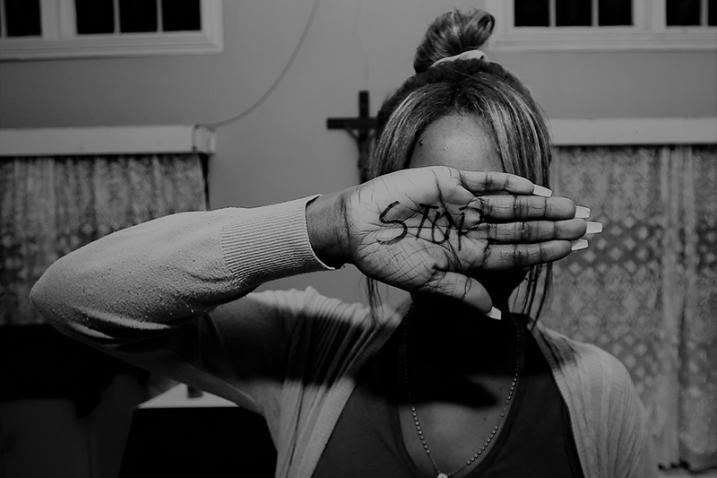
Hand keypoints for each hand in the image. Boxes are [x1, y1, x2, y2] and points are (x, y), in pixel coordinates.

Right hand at [338, 166, 586, 312]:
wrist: (356, 226)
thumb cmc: (387, 257)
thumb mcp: (427, 281)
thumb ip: (463, 292)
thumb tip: (496, 317)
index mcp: (467, 255)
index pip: (516, 253)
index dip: (547, 252)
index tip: (576, 250)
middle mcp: (470, 229)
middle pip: (522, 228)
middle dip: (556, 228)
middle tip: (591, 225)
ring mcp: (461, 204)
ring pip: (511, 205)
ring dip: (541, 207)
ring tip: (573, 208)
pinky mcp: (449, 181)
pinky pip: (486, 181)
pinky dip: (511, 183)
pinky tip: (537, 189)